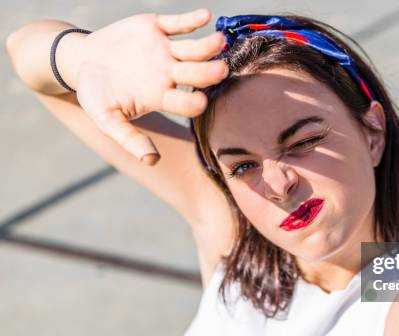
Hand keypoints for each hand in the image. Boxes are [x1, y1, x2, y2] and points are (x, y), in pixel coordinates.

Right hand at [75, 9, 227, 164]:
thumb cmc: (97, 95)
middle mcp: (170, 75)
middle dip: (209, 73)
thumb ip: (129, 138)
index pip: (184, 102)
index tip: (200, 102)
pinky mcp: (158, 28)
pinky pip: (179, 24)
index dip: (192, 102)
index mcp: (162, 97)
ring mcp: (167, 51)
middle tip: (221, 70)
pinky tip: (204, 17)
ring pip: (194, 49)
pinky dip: (192, 20)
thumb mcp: (107, 119)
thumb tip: (151, 161)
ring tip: (219, 41)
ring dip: (208, 46)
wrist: (82, 61)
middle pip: (196, 74)